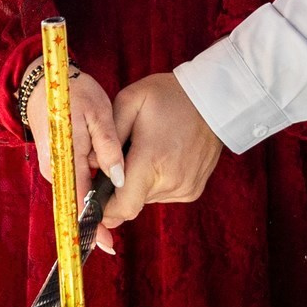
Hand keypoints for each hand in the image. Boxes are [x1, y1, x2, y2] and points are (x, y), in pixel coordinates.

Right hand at [24, 68, 125, 252]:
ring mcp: (53, 167)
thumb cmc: (73, 93)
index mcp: (65, 158)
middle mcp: (54, 169)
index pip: (79, 200)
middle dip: (96, 218)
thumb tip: (118, 179)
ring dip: (93, 204)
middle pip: (76, 202)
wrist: (43, 82)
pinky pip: (74, 183)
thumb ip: (108, 146)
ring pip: (76, 193)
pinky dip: (88, 191)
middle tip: (114, 237)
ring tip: (113, 217)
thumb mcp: (98, 113)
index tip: (105, 245)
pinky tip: (103, 193)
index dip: (92, 225)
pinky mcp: (56, 163)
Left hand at [108, 73, 222, 248]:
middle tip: (122, 160)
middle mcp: (170, 182)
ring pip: (146, 199)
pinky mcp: (193, 190)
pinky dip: (156, 183)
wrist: (214, 99)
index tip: (93, 198)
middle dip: (119, 189)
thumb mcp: (130, 101)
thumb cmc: (169, 96)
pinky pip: (163, 195)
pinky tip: (162, 158)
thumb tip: (92, 164)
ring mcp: (185, 189)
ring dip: (139, 184)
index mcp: (151, 161)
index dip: (103, 210)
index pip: (122, 208)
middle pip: (131, 203)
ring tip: (146, 153)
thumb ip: (106, 135)